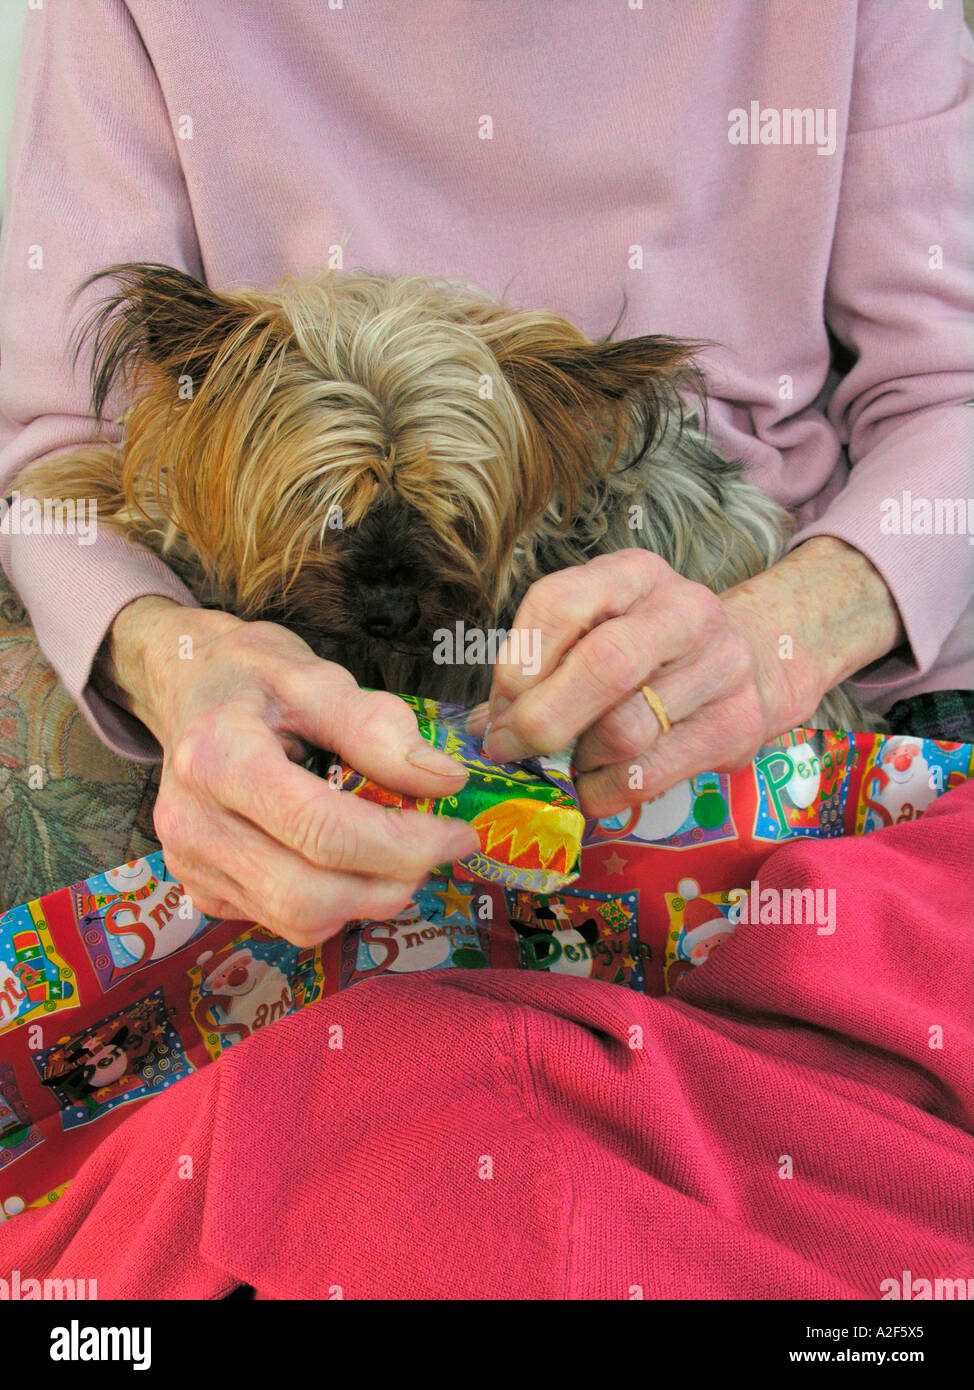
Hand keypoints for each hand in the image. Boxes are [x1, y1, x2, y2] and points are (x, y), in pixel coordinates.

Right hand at [101, 597, 479, 943]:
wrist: (189, 687)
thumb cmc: (253, 677)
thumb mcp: (317, 678)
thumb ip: (379, 729)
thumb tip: (445, 782)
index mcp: (217, 759)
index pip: (322, 829)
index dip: (403, 844)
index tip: (458, 834)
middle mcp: (192, 823)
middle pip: (308, 893)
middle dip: (391, 881)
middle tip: (435, 850)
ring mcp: (192, 865)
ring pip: (299, 921)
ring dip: (368, 899)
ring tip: (399, 854)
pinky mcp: (203, 890)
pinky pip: (284, 923)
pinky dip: (335, 904)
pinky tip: (351, 862)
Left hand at [475, 541, 902, 818]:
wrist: (757, 659)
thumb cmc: (651, 648)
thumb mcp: (599, 628)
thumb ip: (543, 668)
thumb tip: (486, 726)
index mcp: (634, 574)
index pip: (561, 602)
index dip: (518, 661)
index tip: (497, 703)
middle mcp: (684, 611)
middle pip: (604, 666)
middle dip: (542, 719)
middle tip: (507, 748)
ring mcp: (719, 668)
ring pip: (626, 731)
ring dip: (576, 761)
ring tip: (565, 762)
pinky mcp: (735, 727)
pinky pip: (649, 775)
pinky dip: (604, 792)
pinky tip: (592, 786)